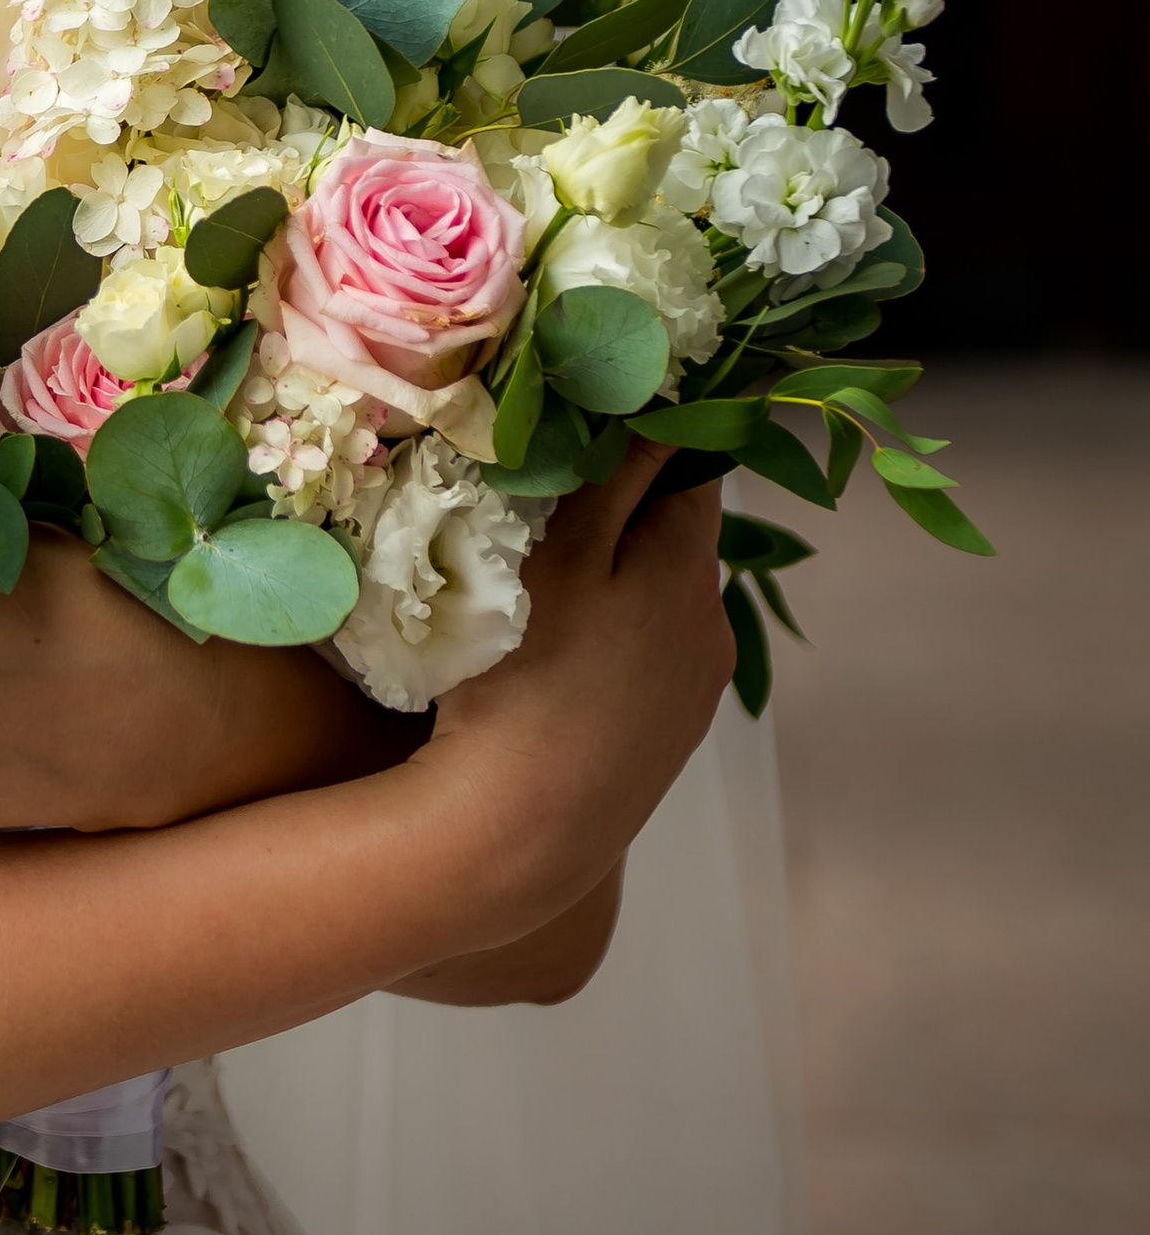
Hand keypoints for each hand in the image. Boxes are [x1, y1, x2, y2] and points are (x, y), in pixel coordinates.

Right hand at [416, 442, 734, 934]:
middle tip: (530, 517)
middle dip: (615, 515)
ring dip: (609, 585)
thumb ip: (613, 474)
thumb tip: (671, 397)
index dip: (638, 439)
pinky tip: (550, 668)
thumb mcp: (559, 556)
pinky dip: (606, 646)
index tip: (573, 436)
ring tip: (530, 601)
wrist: (519, 838)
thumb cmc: (526, 681)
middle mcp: (713, 626)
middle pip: (670, 535)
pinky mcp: (667, 740)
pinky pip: (644, 661)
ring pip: (655, 602)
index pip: (690, 465)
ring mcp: (694, 691)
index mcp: (691, 567)